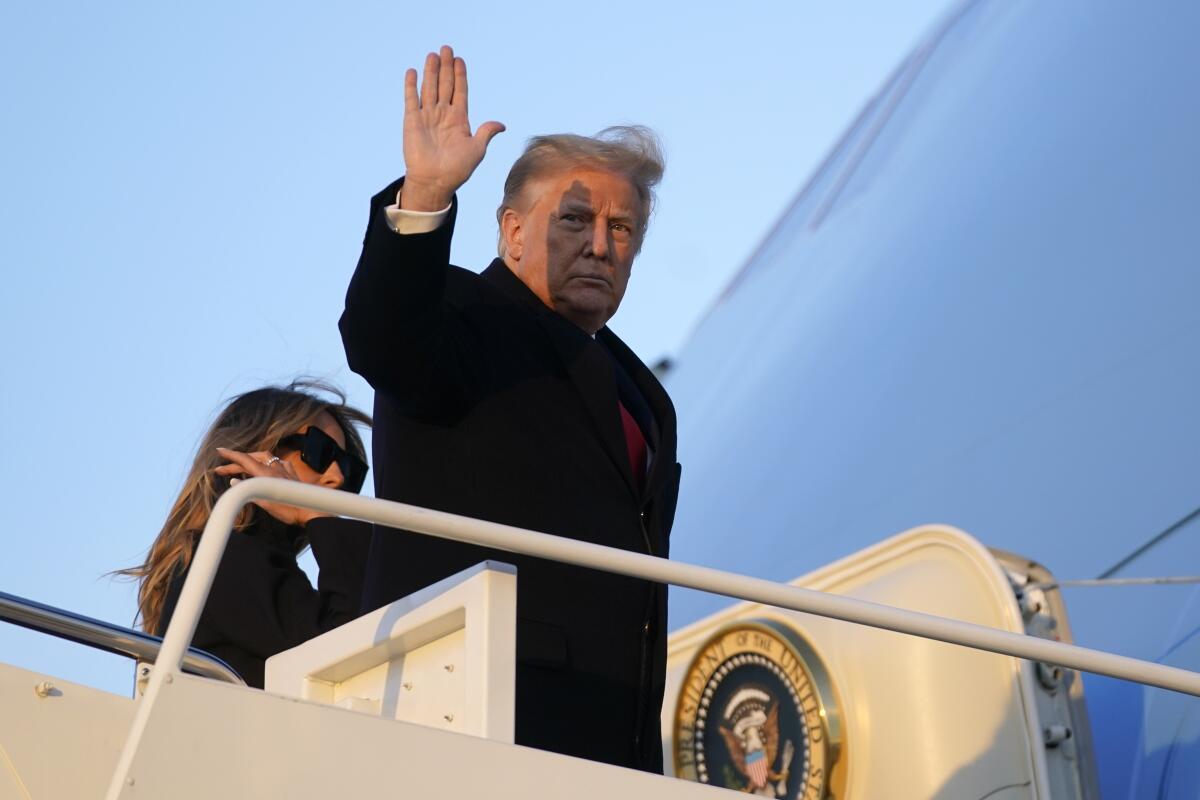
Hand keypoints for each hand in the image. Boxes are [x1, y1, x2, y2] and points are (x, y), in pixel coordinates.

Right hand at [214, 447, 328, 527]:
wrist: (312, 511)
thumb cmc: (288, 510)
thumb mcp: (264, 503)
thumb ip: (248, 491)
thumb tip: (233, 482)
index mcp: (266, 474)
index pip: (245, 460)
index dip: (231, 455)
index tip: (219, 450)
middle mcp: (275, 468)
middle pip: (252, 459)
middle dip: (236, 463)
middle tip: (221, 470)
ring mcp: (285, 469)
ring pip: (265, 458)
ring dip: (251, 460)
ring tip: (241, 467)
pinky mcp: (292, 474)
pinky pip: (278, 462)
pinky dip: (268, 463)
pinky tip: (268, 467)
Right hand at [400, 45, 504, 210]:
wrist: (435, 182)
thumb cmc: (457, 170)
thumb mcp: (476, 150)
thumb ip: (486, 133)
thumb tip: (501, 125)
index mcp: (459, 120)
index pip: (460, 91)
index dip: (460, 75)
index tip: (460, 59)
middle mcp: (443, 115)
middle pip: (445, 85)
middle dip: (446, 67)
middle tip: (446, 48)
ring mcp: (427, 117)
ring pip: (430, 88)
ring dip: (431, 71)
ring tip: (433, 54)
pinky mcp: (412, 121)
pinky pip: (411, 100)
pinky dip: (411, 86)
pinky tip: (412, 72)